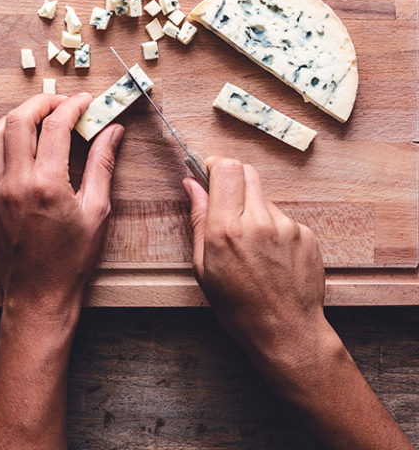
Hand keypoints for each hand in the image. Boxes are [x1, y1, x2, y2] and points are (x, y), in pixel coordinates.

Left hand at [0, 93, 123, 320]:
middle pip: (19, 119)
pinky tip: (19, 145)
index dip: (73, 106)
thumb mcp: (97, 210)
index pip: (56, 126)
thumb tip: (112, 131)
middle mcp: (15, 182)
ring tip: (39, 119)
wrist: (39, 293)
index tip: (86, 102)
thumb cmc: (72, 258)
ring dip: (17, 117)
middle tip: (62, 104)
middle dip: (42, 102)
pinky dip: (0, 140)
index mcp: (46, 184)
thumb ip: (103, 164)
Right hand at [183, 156, 329, 378]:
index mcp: (227, 229)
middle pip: (246, 171)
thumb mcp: (204, 265)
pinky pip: (283, 217)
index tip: (210, 172)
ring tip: (251, 244)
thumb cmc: (239, 306)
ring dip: (253, 208)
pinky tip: (270, 255)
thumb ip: (199, 218)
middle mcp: (258, 221)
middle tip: (227, 204)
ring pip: (263, 197)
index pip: (226, 168)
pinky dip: (273, 227)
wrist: (286, 332)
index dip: (216, 164)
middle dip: (233, 180)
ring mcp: (286, 226)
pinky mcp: (306, 234)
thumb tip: (192, 185)